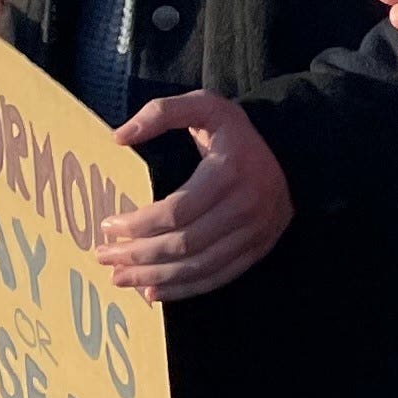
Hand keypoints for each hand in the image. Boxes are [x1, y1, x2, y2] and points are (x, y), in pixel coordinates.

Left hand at [97, 91, 294, 302]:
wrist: (294, 153)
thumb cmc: (235, 133)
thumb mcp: (204, 105)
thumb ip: (161, 112)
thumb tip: (119, 138)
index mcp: (229, 172)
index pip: (175, 211)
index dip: (137, 225)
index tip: (107, 225)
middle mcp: (246, 206)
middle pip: (183, 243)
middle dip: (137, 255)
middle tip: (103, 256)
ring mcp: (255, 232)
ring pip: (198, 266)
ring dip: (154, 277)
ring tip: (119, 278)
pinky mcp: (258, 249)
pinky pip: (218, 277)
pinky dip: (184, 290)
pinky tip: (153, 292)